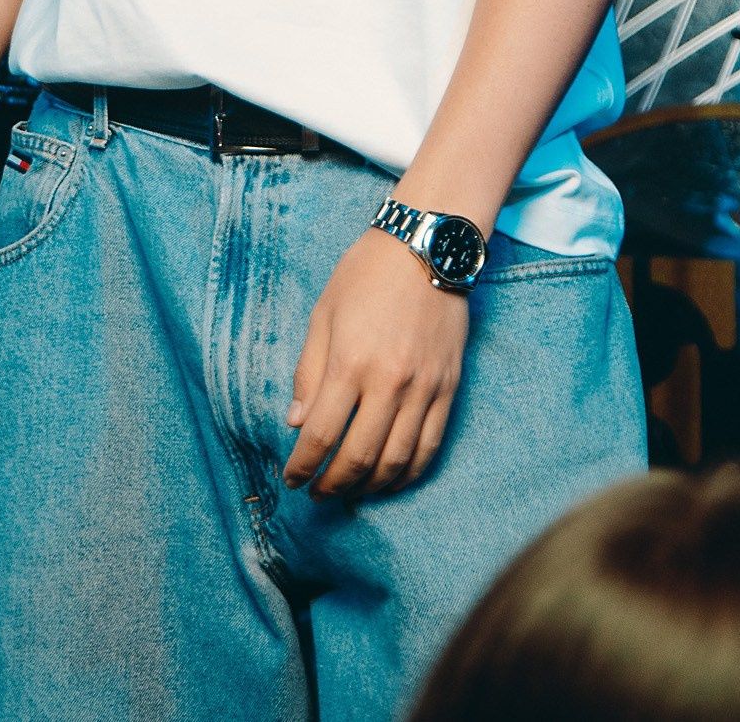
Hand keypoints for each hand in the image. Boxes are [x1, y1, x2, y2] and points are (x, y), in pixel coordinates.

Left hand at [282, 227, 467, 498]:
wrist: (426, 247)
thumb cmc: (366, 274)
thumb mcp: (323, 314)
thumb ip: (309, 373)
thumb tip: (296, 423)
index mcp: (350, 363)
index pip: (321, 435)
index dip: (303, 466)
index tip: (291, 479)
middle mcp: (389, 382)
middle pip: (359, 457)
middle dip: (333, 485)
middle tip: (317, 493)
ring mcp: (424, 388)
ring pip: (397, 461)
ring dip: (370, 486)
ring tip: (350, 491)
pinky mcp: (448, 388)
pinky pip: (430, 446)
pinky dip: (409, 472)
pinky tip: (391, 478)